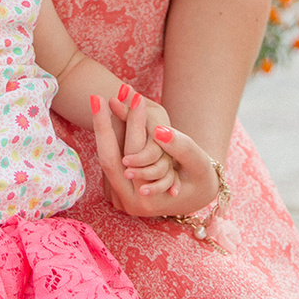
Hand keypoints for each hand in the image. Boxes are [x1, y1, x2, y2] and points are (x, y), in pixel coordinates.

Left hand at [88, 87, 219, 228]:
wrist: (199, 195)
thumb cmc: (202, 177)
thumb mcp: (195, 159)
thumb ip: (178, 145)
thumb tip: (158, 131)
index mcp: (143, 199)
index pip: (119, 158)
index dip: (114, 130)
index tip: (108, 99)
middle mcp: (126, 202)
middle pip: (107, 158)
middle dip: (103, 125)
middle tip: (96, 96)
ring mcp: (120, 199)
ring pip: (108, 158)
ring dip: (106, 130)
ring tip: (104, 101)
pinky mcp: (118, 191)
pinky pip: (112, 160)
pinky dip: (113, 139)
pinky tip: (107, 117)